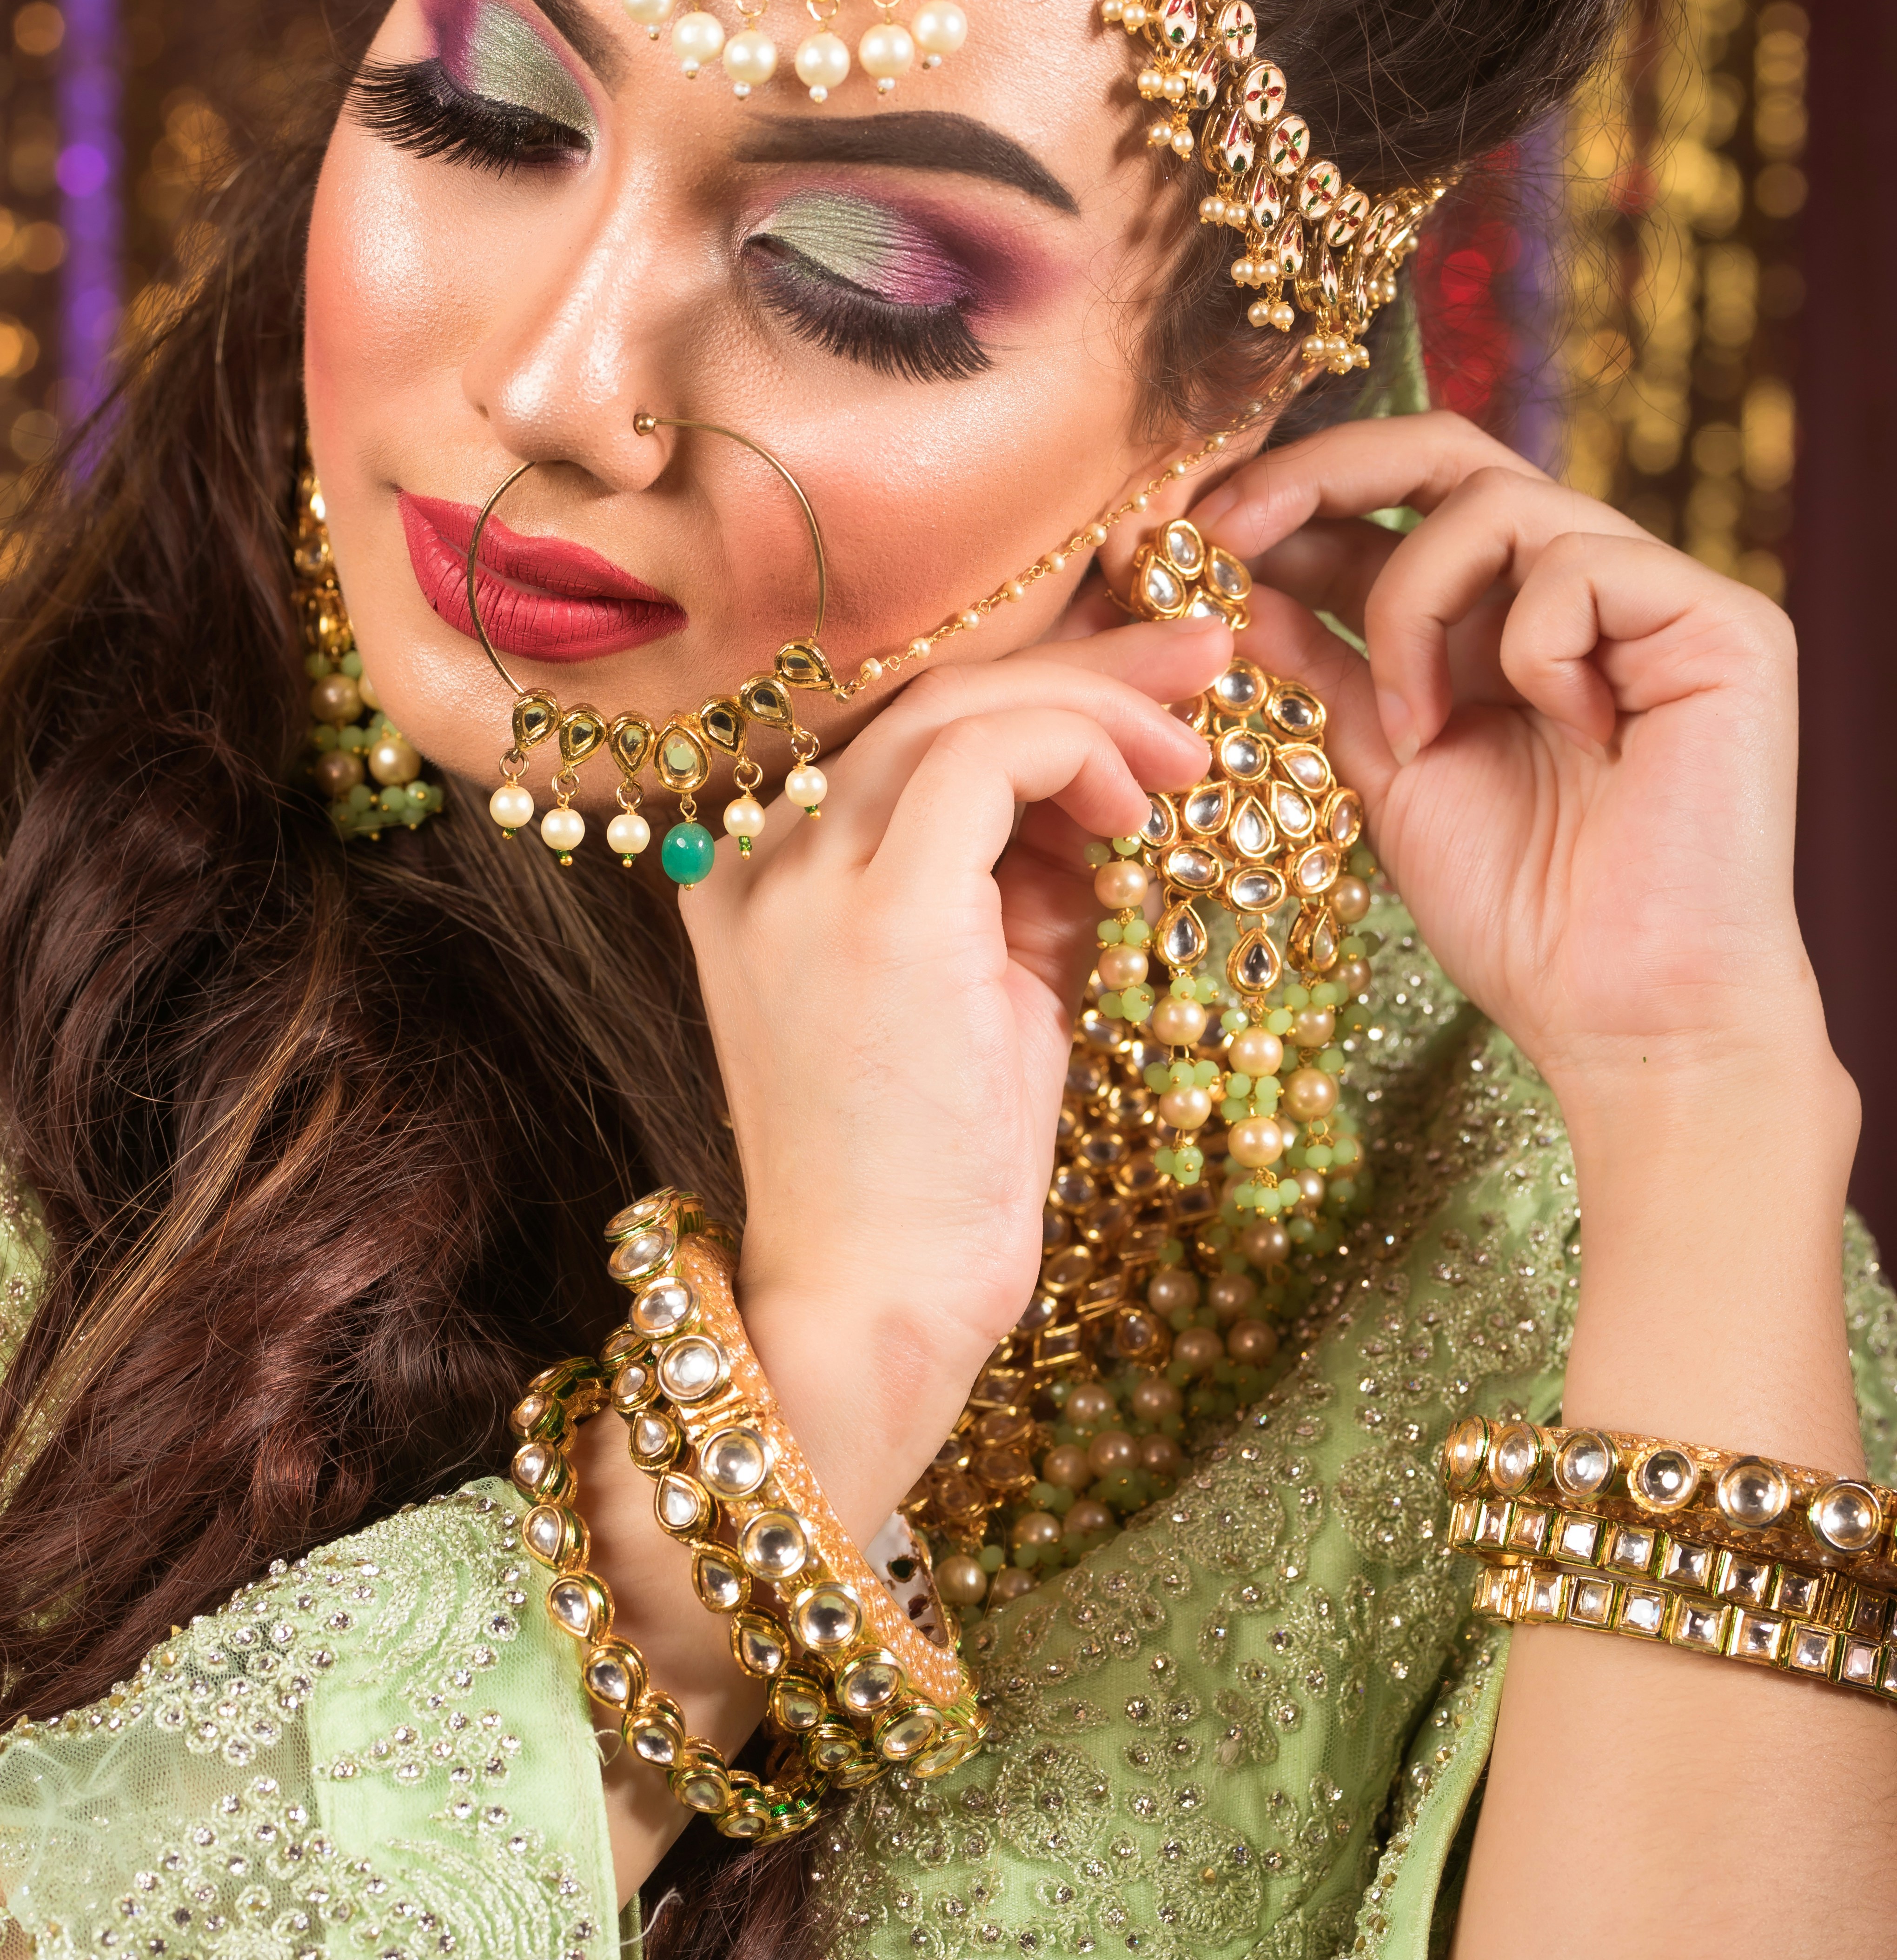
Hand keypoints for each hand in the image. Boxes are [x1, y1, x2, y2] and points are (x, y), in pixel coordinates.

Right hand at [677, 625, 1220, 1522]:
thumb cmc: (929, 1163)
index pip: (900, 710)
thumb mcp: (979, 980)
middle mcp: (754, 848)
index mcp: (754, 859)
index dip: (1036, 674)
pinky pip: (985, 757)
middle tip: (1205, 659)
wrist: (874, 1299)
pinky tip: (1135, 813)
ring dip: (1098, 707)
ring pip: (961, 703)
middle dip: (1089, 660)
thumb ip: (1018, 873)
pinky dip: (1076, 754)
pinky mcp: (876, 912)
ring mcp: (801, 873)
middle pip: (931, 686)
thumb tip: (1104, 780)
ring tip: (1192, 755)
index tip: (1150, 677)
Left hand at [1119, 412, 1832, 1112]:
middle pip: (1447, 453)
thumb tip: (1228, 579)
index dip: (1292, 500)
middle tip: (1229, 526)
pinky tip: (1557, 729)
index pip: (1397, 502)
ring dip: (1414, 604)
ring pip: (1498, 501)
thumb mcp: (1381, 766)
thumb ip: (1321, 665)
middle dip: (1321, 473)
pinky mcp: (1725, 622)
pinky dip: (1528, 644)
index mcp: (1503, 619)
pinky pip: (1582, 566)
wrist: (1628, 1016)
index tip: (1189, 538)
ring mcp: (1659, 597)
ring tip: (1414, 725)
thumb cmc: (1519, 913)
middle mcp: (1584, 588)